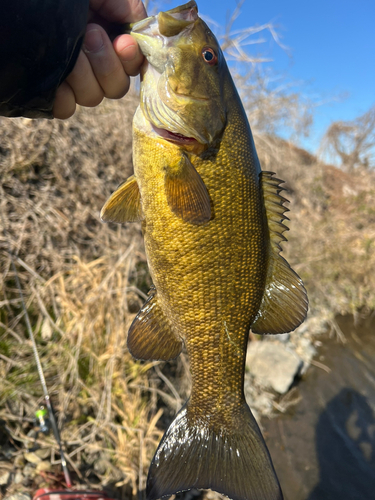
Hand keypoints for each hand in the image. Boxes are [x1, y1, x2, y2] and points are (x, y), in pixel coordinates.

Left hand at [53, 0, 145, 118]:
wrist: (12, 6)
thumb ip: (123, 3)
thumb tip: (140, 25)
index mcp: (104, 40)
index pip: (132, 66)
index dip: (131, 60)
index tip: (124, 44)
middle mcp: (90, 64)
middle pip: (116, 88)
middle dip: (107, 64)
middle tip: (90, 34)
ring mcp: (69, 81)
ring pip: (92, 98)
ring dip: (83, 74)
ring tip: (67, 49)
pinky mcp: (47, 95)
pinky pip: (65, 109)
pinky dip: (62, 95)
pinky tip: (54, 75)